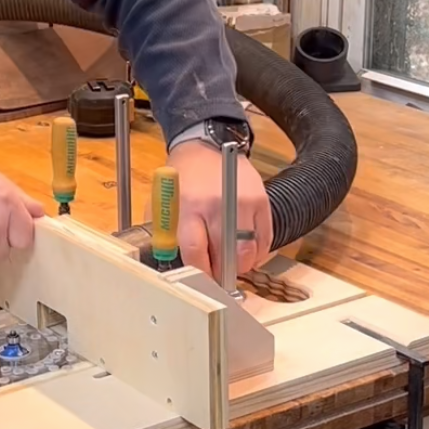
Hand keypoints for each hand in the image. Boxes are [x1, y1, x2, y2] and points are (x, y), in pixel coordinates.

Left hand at [165, 140, 272, 278]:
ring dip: (242, 265)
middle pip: (226, 255)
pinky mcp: (262, 200)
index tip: (201, 282)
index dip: (201, 273)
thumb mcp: (163, 201)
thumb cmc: (182, 177)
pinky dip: (258, 252)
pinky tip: (247, 252)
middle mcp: (216, 205)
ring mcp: (243, 202)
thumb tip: (169, 262)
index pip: (196, 251)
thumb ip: (165, 231)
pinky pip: (265, 239)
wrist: (205, 145)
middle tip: (219, 277)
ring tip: (232, 264)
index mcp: (188, 206)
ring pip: (249, 252)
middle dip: (222, 273)